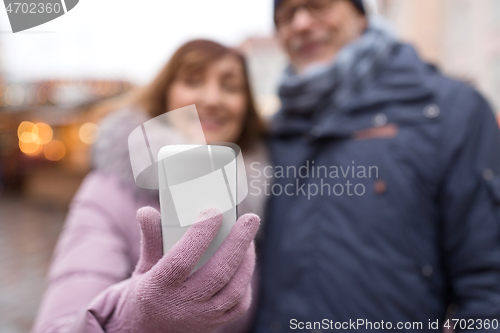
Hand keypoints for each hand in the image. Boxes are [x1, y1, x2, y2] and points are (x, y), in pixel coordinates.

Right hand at [105, 207, 259, 332]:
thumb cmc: (148, 293)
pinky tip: (245, 261)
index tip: (213, 211)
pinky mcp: (217, 324)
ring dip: (246, 260)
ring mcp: (203, 318)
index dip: (199, 235)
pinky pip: (240, 304)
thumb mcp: (143, 268)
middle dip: (237, 242)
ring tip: (249, 237)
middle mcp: (182, 306)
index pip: (181, 260)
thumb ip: (150, 239)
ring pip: (234, 289)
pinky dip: (246, 280)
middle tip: (250, 219)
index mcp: (158, 289)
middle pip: (217, 273)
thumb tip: (147, 210)